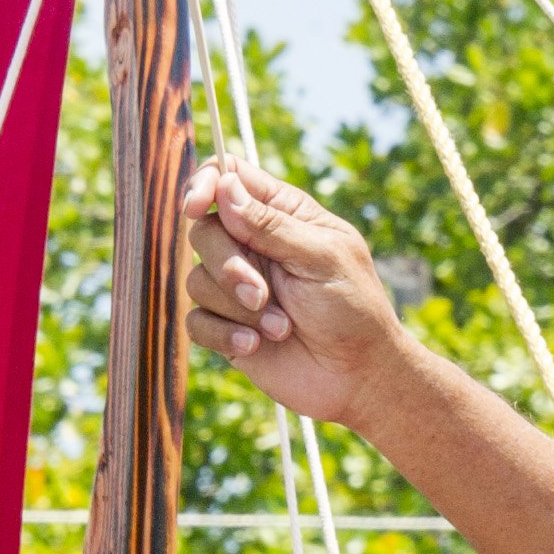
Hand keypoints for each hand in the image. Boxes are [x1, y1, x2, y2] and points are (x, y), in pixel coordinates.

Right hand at [183, 157, 417, 428]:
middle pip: (204, 230)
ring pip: (197, 279)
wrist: (358, 376)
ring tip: (281, 328)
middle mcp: (254, 245)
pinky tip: (257, 345)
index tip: (197, 207)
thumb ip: (271, 224)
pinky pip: (196, 321)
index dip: (204, 184)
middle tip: (260, 294)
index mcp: (282, 215)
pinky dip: (224, 334)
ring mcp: (237, 287)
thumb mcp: (321, 258)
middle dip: (226, 264)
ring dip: (236, 307)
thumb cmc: (353, 309)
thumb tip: (224, 185)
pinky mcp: (227, 326)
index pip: (228, 177)